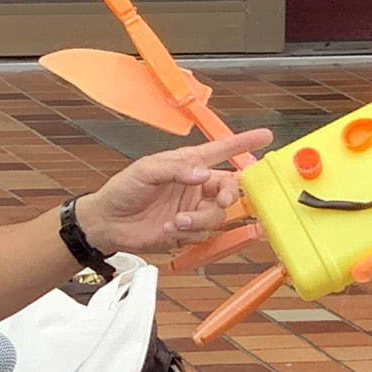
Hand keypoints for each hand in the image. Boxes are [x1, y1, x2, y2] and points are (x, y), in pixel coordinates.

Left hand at [78, 129, 270, 254]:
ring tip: (176, 221)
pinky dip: (187, 234)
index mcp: (187, 164)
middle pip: (228, 189)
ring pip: (217, 216)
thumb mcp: (146, 170)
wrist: (108, 222)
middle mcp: (195, 187)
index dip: (243, 143)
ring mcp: (192, 210)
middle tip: (218, 200)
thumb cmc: (123, 189)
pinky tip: (168, 229)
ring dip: (199, 220)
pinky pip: (202, 235)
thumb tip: (202, 174)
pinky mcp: (186, 232)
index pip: (221, 151)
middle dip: (227, 195)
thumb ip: (176, 169)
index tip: (264, 136)